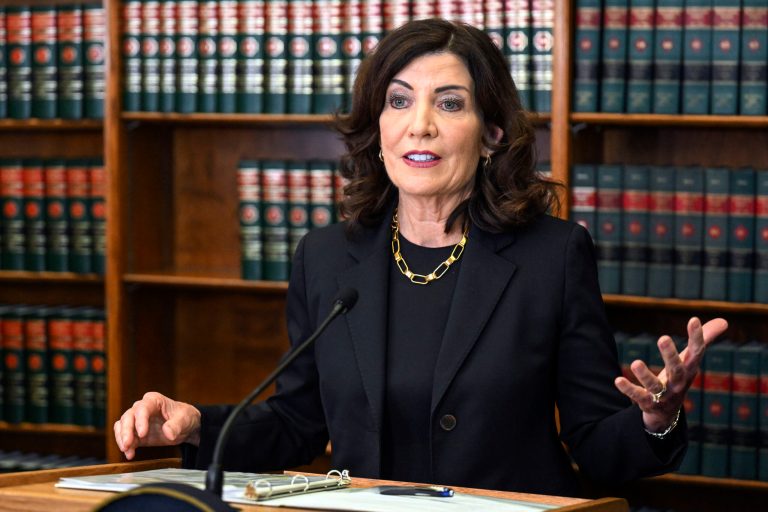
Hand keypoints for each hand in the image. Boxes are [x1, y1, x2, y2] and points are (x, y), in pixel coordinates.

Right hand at [114, 391, 201, 459]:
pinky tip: (129, 454)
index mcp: (154, 401)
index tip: (142, 434)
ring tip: (126, 450)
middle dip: (126, 431)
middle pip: (128, 416)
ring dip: (121, 438)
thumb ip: (176, 425)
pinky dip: (125, 445)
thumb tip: (168, 433)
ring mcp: (137, 421)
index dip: (140, 420)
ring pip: (121, 426)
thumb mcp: (184, 419)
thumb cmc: (184, 417)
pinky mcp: (135, 433)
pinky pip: (124, 437)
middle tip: (128, 444)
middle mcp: (142, 408)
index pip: (143, 408)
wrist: (185, 427)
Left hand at [614, 316, 727, 432]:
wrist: (667, 412)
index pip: (696, 353)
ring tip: (635, 362)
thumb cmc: (679, 378)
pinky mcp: (648, 403)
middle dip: (670, 355)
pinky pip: (638, 397)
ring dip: (645, 375)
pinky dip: (628, 389)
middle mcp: (678, 383)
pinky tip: (617, 380)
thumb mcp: (690, 360)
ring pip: (655, 386)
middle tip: (663, 338)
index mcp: (689, 369)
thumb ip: (704, 340)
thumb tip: (724, 320)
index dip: (697, 337)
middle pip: (676, 370)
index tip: (693, 319)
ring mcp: (663, 395)